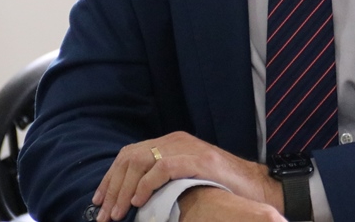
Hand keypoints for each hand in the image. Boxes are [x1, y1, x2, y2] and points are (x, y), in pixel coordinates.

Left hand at [91, 131, 281, 220]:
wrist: (255, 187)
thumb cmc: (221, 188)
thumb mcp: (187, 178)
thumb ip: (163, 180)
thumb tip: (132, 198)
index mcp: (171, 144)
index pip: (129, 154)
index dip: (110, 177)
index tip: (99, 201)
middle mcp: (176, 141)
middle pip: (130, 157)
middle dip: (112, 187)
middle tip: (105, 214)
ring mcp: (188, 149)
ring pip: (141, 161)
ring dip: (124, 189)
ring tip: (118, 213)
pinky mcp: (198, 160)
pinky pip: (163, 167)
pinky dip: (146, 184)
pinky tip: (139, 202)